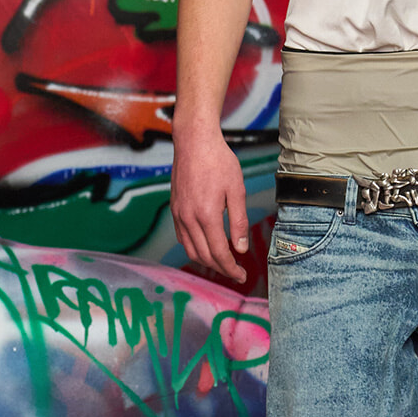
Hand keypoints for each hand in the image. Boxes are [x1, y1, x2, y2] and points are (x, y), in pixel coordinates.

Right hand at [171, 126, 249, 282]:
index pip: (219, 253)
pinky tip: (206, 247)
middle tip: (236, 273)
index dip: (231, 269)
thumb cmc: (218, 161)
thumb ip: (239, 222)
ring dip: (206, 261)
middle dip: (221, 269)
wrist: (194, 141)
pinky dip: (194, 248)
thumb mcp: (237, 190)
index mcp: (207, 215)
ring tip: (222, 263)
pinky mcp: (174, 208)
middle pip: (204, 256)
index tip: (242, 275)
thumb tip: (240, 248)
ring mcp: (179, 214)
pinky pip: (182, 237)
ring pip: (190, 249)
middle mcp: (189, 218)